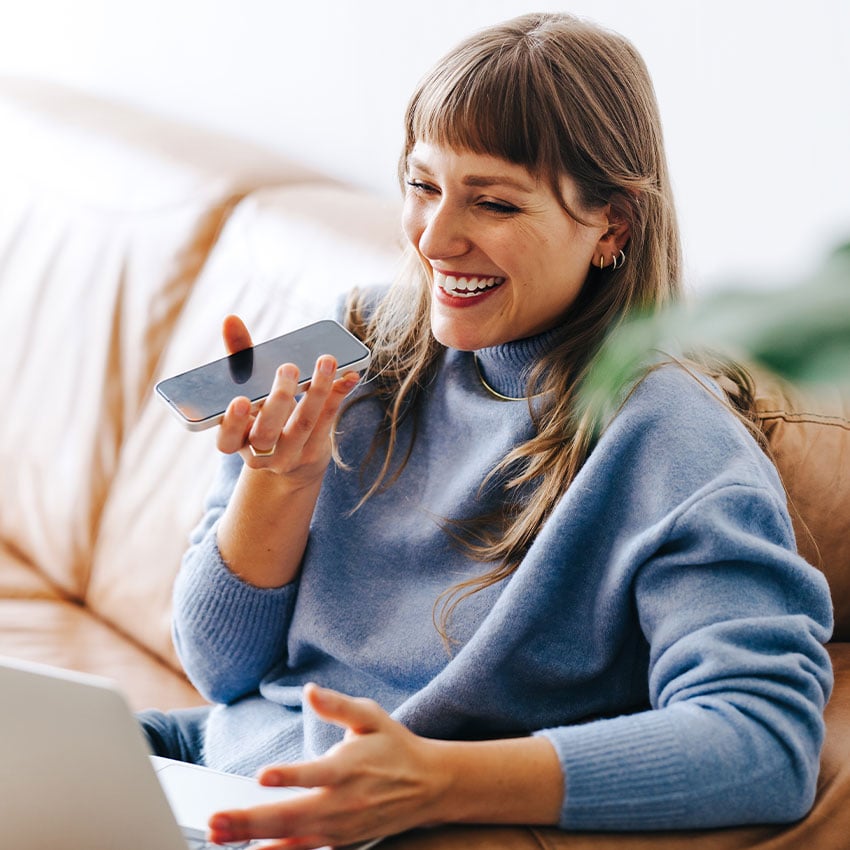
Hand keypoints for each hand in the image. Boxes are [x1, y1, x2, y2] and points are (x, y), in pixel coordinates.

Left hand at [206, 683, 444, 848]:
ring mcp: (339, 827)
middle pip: (293, 814)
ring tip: (218, 837)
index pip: (316, 774)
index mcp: (350, 767)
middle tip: (216, 821)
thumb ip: (339, 706)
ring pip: (291, 837)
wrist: (428, 787)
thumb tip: (310, 691)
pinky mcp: (338, 840)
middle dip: (251, 820)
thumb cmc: (394, 746)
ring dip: (253, 839)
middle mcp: (342, 802)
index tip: (262, 775)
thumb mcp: (372, 717)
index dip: (289, 776)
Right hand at [216, 315, 359, 487]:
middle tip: (288, 368)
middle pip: (266, 433)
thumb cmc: (263, 414)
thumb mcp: (248, 390)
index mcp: (235, 440)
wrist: (291, 457)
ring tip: (326, 361)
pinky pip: (327, 421)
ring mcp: (289, 456)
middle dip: (279, 399)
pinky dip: (338, 395)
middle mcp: (260, 454)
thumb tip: (230, 320)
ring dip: (317, 390)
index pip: (226, 440)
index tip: (242, 400)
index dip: (233, 422)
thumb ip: (238, 357)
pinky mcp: (314, 451)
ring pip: (303, 424)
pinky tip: (349, 375)